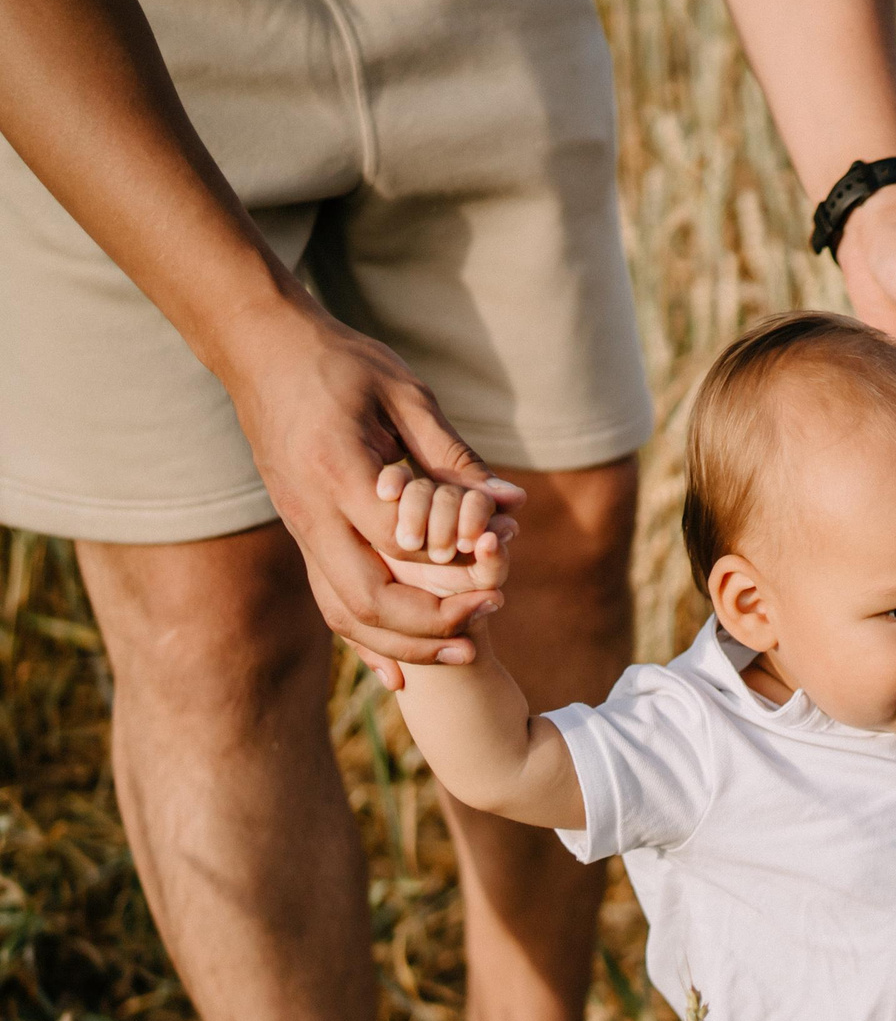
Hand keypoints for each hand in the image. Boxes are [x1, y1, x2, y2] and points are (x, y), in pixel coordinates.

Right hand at [214, 298, 521, 683]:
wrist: (260, 348)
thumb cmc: (339, 360)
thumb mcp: (405, 395)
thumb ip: (452, 456)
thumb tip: (510, 502)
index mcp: (339, 473)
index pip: (400, 546)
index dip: (452, 570)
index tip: (498, 572)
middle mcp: (311, 511)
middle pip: (367, 598)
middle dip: (431, 624)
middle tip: (489, 618)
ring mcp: (299, 526)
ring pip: (342, 612)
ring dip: (401, 644)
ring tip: (461, 650)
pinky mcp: (299, 531)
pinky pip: (326, 600)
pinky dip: (363, 641)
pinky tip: (396, 673)